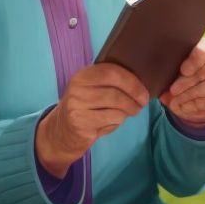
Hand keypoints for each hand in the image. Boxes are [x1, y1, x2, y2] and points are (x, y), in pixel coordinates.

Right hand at [36, 62, 148, 177]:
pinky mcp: (81, 124)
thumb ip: (110, 82)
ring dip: (128, 111)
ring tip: (131, 112)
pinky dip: (118, 121)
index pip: (111, 72)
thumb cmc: (84, 107)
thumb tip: (139, 84)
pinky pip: (110, 120)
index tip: (144, 90)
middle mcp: (78, 89)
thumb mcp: (92, 89)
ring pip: (116, 107)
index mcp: (83, 75)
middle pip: (116, 92)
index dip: (131, 81)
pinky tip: (113, 121)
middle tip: (142, 103)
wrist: (61, 131)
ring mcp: (77, 107)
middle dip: (134, 98)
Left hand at [159, 38, 204, 126]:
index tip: (183, 70)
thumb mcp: (176, 75)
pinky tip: (185, 108)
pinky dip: (198, 105)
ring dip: (192, 94)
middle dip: (189, 81)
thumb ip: (170, 77)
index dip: (195, 59)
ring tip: (176, 102)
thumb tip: (162, 91)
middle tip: (173, 90)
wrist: (198, 100)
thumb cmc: (184, 80)